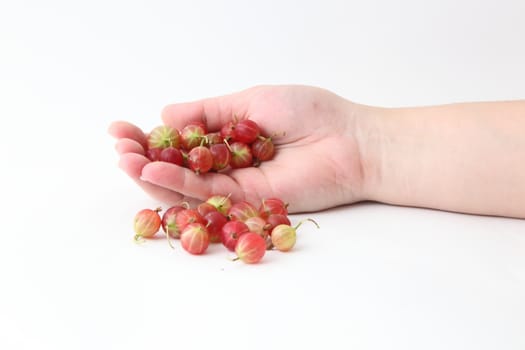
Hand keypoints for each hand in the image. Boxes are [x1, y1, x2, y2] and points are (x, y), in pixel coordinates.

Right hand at [108, 85, 366, 211]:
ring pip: (185, 185)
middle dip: (144, 157)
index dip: (150, 136)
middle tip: (119, 145)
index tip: (121, 127)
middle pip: (177, 166)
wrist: (348, 141)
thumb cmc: (308, 113)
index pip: (180, 141)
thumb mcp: (250, 100)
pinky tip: (153, 170)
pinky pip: (205, 195)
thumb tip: (166, 114)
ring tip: (126, 158)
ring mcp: (235, 185)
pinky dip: (177, 184)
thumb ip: (208, 111)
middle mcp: (228, 164)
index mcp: (228, 137)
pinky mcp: (245, 202)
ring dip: (152, 174)